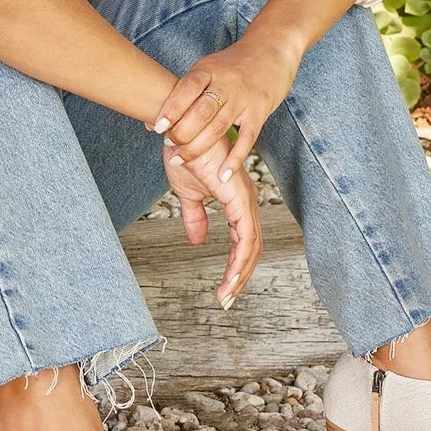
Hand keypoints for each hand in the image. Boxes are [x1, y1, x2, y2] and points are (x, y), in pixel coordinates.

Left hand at [150, 33, 302, 185]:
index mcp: (208, 69)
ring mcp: (244, 99)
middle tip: (170, 145)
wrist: (272, 49)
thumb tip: (151, 122)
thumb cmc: (233, 63)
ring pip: (219, 128)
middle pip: (201, 112)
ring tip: (181, 159)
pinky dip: (234, 159)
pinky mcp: (259, 112)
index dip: (171, 109)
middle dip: (182, 132)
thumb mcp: (206, 68)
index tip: (157, 127)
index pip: (187, 88)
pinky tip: (221, 175)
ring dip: (197, 147)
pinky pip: (246, 140)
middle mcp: (226, 84)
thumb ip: (182, 93)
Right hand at [164, 136, 260, 308]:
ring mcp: (244, 200)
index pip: (243, 239)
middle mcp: (245, 200)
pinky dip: (239, 260)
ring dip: (239, 274)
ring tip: (225, 296)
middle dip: (240, 276)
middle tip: (225, 299)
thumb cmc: (183, 154)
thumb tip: (197, 241)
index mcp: (236, 199)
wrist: (179, 131)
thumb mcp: (188, 193)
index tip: (224, 287)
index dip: (235, 264)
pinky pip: (245, 237)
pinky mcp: (238, 199)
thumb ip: (195, 216)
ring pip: (252, 247)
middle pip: (252, 248)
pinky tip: (230, 277)